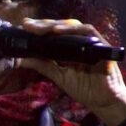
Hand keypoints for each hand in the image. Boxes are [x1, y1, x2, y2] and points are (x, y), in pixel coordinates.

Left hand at [1, 20, 125, 125]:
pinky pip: (88, 32)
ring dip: (55, 25)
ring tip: (39, 28)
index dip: (40, 28)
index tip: (24, 27)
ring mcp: (91, 42)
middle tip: (28, 25)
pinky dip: (72, 30)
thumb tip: (21, 59)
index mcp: (70, 47)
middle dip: (43, 24)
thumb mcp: (59, 76)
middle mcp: (81, 42)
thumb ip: (42, 66)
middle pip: (61, 27)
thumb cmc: (84, 88)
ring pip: (73, 26)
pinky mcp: (101, 46)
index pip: (54, 33)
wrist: (103, 101)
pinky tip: (57, 31)